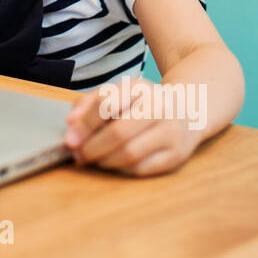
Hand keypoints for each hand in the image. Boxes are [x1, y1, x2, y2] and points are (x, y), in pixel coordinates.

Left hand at [63, 76, 200, 176]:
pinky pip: (142, 168)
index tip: (69, 139)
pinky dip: (121, 169)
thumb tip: (71, 124)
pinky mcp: (177, 155)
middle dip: (92, 147)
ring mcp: (171, 131)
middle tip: (78, 155)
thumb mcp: (117, 93)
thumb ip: (89, 103)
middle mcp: (159, 106)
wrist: (188, 111)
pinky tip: (114, 163)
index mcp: (139, 87)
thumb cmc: (142, 103)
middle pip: (118, 133)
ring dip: (104, 161)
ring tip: (93, 159)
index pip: (106, 104)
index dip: (84, 125)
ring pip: (130, 154)